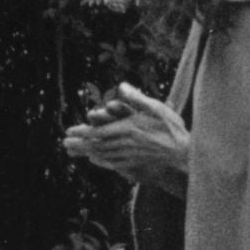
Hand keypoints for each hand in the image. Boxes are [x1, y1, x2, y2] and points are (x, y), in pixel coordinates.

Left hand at [62, 84, 188, 183]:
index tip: (69, 131)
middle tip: (65, 144)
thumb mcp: (157, 108)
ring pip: (103, 154)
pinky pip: (113, 163)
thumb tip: (120, 86)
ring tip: (74, 151)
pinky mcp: (135, 163)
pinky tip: (96, 159)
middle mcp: (125, 143)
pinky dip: (102, 160)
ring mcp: (129, 155)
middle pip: (96, 145)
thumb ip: (136, 98)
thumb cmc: (172, 129)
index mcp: (128, 128)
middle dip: (79, 144)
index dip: (82, 132)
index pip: (99, 131)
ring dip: (87, 152)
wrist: (184, 154)